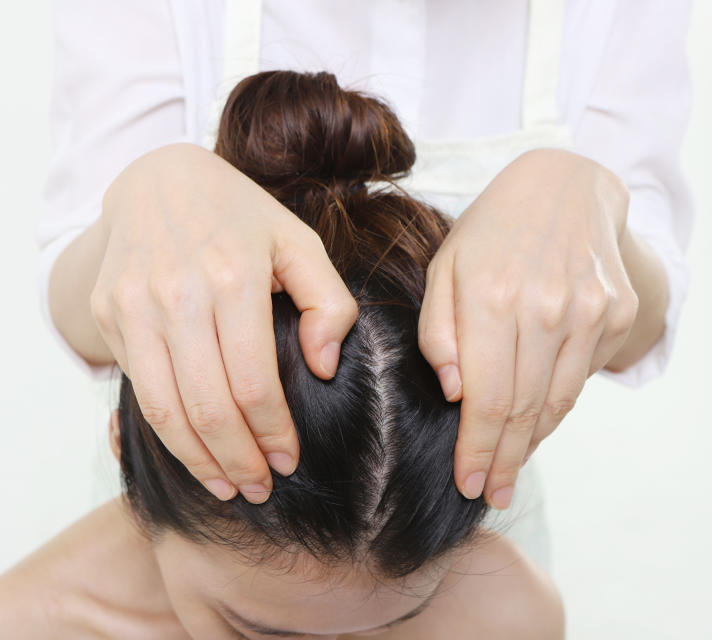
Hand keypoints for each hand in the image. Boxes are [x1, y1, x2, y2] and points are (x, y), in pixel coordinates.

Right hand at [92, 143, 357, 503]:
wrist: (156, 181)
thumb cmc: (238, 218)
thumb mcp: (298, 241)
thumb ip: (330, 301)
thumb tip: (323, 367)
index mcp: (232, 275)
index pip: (254, 383)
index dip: (273, 434)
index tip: (288, 461)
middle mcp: (176, 293)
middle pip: (207, 408)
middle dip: (237, 463)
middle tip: (259, 489)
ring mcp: (132, 305)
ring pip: (163, 410)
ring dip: (197, 461)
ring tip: (226, 487)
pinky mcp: (107, 313)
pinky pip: (138, 387)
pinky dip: (165, 428)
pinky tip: (193, 447)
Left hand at [418, 149, 638, 508]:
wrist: (563, 187)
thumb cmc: (489, 234)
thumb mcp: (443, 269)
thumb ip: (438, 331)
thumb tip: (454, 393)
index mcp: (493, 297)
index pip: (485, 397)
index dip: (475, 448)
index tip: (467, 483)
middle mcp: (546, 308)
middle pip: (523, 409)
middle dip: (502, 459)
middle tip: (488, 491)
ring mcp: (589, 312)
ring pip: (557, 402)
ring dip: (530, 443)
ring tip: (508, 470)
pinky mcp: (617, 314)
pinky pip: (581, 379)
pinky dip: (556, 408)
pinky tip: (534, 424)